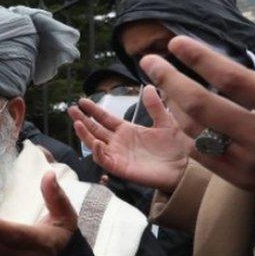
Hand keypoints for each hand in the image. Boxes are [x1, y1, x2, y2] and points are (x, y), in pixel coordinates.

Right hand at [68, 86, 191, 193]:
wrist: (183, 168)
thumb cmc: (175, 147)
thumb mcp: (166, 122)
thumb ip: (155, 106)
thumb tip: (148, 87)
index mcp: (127, 130)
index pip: (105, 118)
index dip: (93, 110)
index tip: (82, 100)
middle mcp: (118, 142)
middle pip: (95, 129)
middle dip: (82, 119)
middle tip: (71, 109)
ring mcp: (117, 155)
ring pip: (94, 143)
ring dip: (84, 134)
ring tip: (77, 123)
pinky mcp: (119, 167)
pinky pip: (103, 159)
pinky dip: (98, 151)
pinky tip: (97, 142)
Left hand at [138, 35, 254, 193]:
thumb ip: (254, 82)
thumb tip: (216, 60)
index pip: (232, 79)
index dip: (201, 59)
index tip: (176, 43)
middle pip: (201, 104)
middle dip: (169, 79)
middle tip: (149, 61)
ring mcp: (249, 161)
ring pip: (194, 128)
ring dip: (173, 104)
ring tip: (164, 84)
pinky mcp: (238, 178)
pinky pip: (199, 150)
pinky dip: (186, 129)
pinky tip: (179, 113)